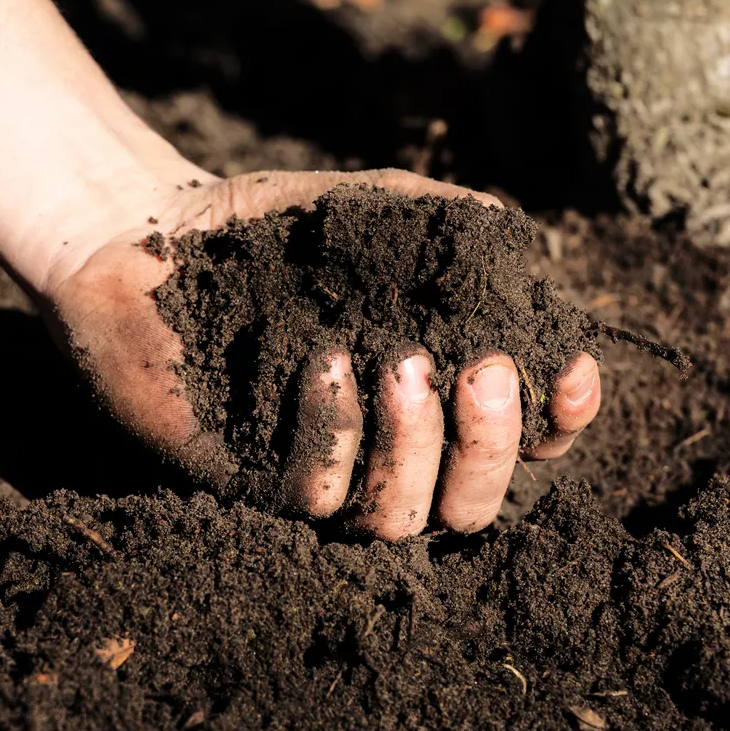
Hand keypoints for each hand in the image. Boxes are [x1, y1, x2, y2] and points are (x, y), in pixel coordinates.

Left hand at [41, 169, 600, 539]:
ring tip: (396, 361)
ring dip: (414, 444)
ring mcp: (323, 474)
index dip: (561, 420)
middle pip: (474, 503)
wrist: (158, 235)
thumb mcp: (380, 212)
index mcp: (432, 392)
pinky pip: (317, 498)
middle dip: (491, 444)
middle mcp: (387, 447)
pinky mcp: (254, 485)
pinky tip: (322, 362)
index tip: (571, 371)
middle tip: (481, 371)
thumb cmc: (274, 226)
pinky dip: (334, 432)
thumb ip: (458, 232)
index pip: (524, 439)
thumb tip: (537, 265)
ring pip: (401, 518)